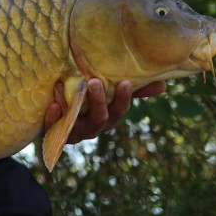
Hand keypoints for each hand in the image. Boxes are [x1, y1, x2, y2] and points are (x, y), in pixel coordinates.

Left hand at [44, 79, 166, 143]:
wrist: (55, 116)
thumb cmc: (88, 101)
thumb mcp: (109, 93)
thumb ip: (133, 89)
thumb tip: (164, 84)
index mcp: (109, 116)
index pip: (120, 109)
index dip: (124, 98)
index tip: (125, 83)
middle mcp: (94, 126)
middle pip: (100, 117)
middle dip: (98, 101)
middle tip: (93, 81)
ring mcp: (75, 132)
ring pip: (76, 122)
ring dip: (70, 105)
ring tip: (63, 87)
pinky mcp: (55, 134)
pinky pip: (54, 128)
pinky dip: (53, 118)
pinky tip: (52, 104)